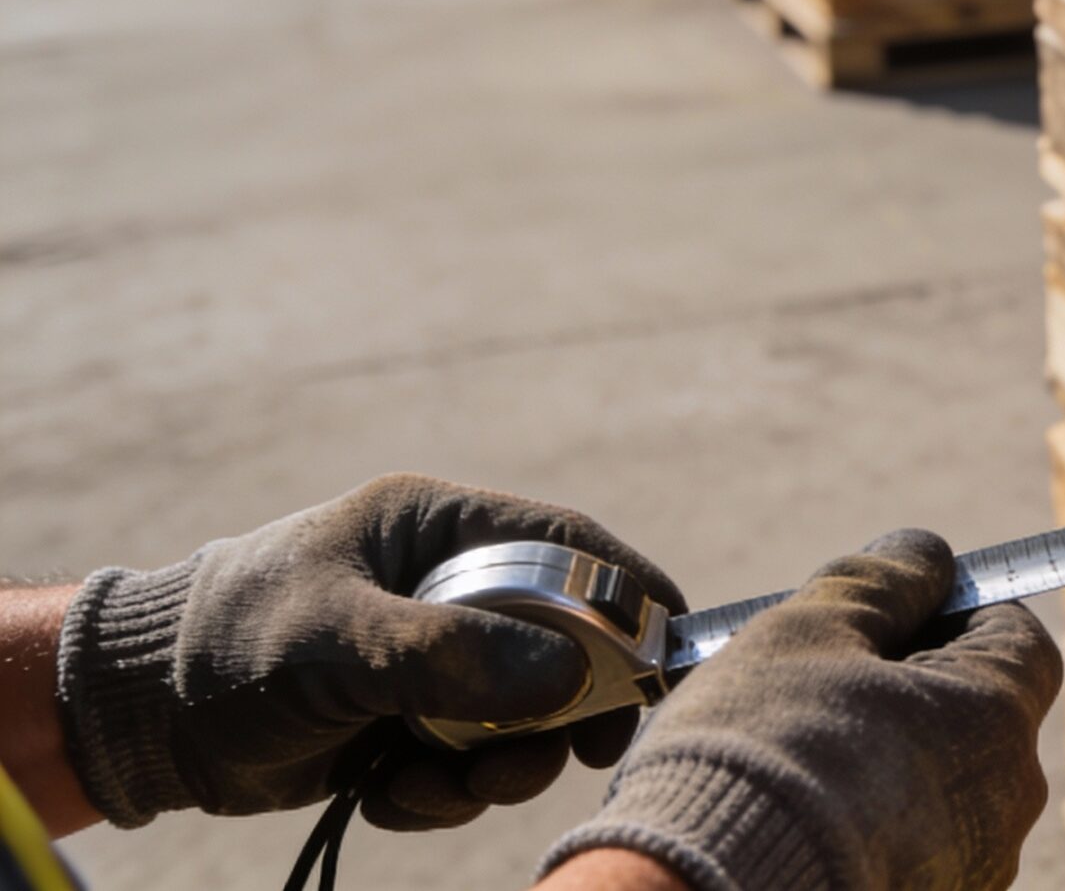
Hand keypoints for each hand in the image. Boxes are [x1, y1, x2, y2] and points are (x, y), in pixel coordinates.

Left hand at [55, 474, 682, 830]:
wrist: (141, 719)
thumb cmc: (231, 642)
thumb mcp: (338, 639)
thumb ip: (450, 653)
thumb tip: (567, 682)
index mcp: (438, 527)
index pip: (567, 546)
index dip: (629, 591)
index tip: (666, 649)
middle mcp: (447, 587)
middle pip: (561, 647)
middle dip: (562, 713)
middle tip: (574, 756)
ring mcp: (432, 658)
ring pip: (520, 719)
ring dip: (498, 767)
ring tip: (442, 787)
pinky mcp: (410, 721)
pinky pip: (470, 763)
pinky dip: (443, 793)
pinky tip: (390, 794)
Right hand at [542, 530, 1061, 890]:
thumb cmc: (765, 751)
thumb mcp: (814, 630)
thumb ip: (882, 582)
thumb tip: (928, 559)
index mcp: (996, 716)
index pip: (1015, 635)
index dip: (954, 610)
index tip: (889, 614)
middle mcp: (1007, 800)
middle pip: (980, 710)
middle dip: (914, 684)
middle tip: (826, 682)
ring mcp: (974, 866)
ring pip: (945, 780)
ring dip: (891, 753)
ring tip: (802, 753)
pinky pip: (916, 841)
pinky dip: (875, 818)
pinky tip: (805, 813)